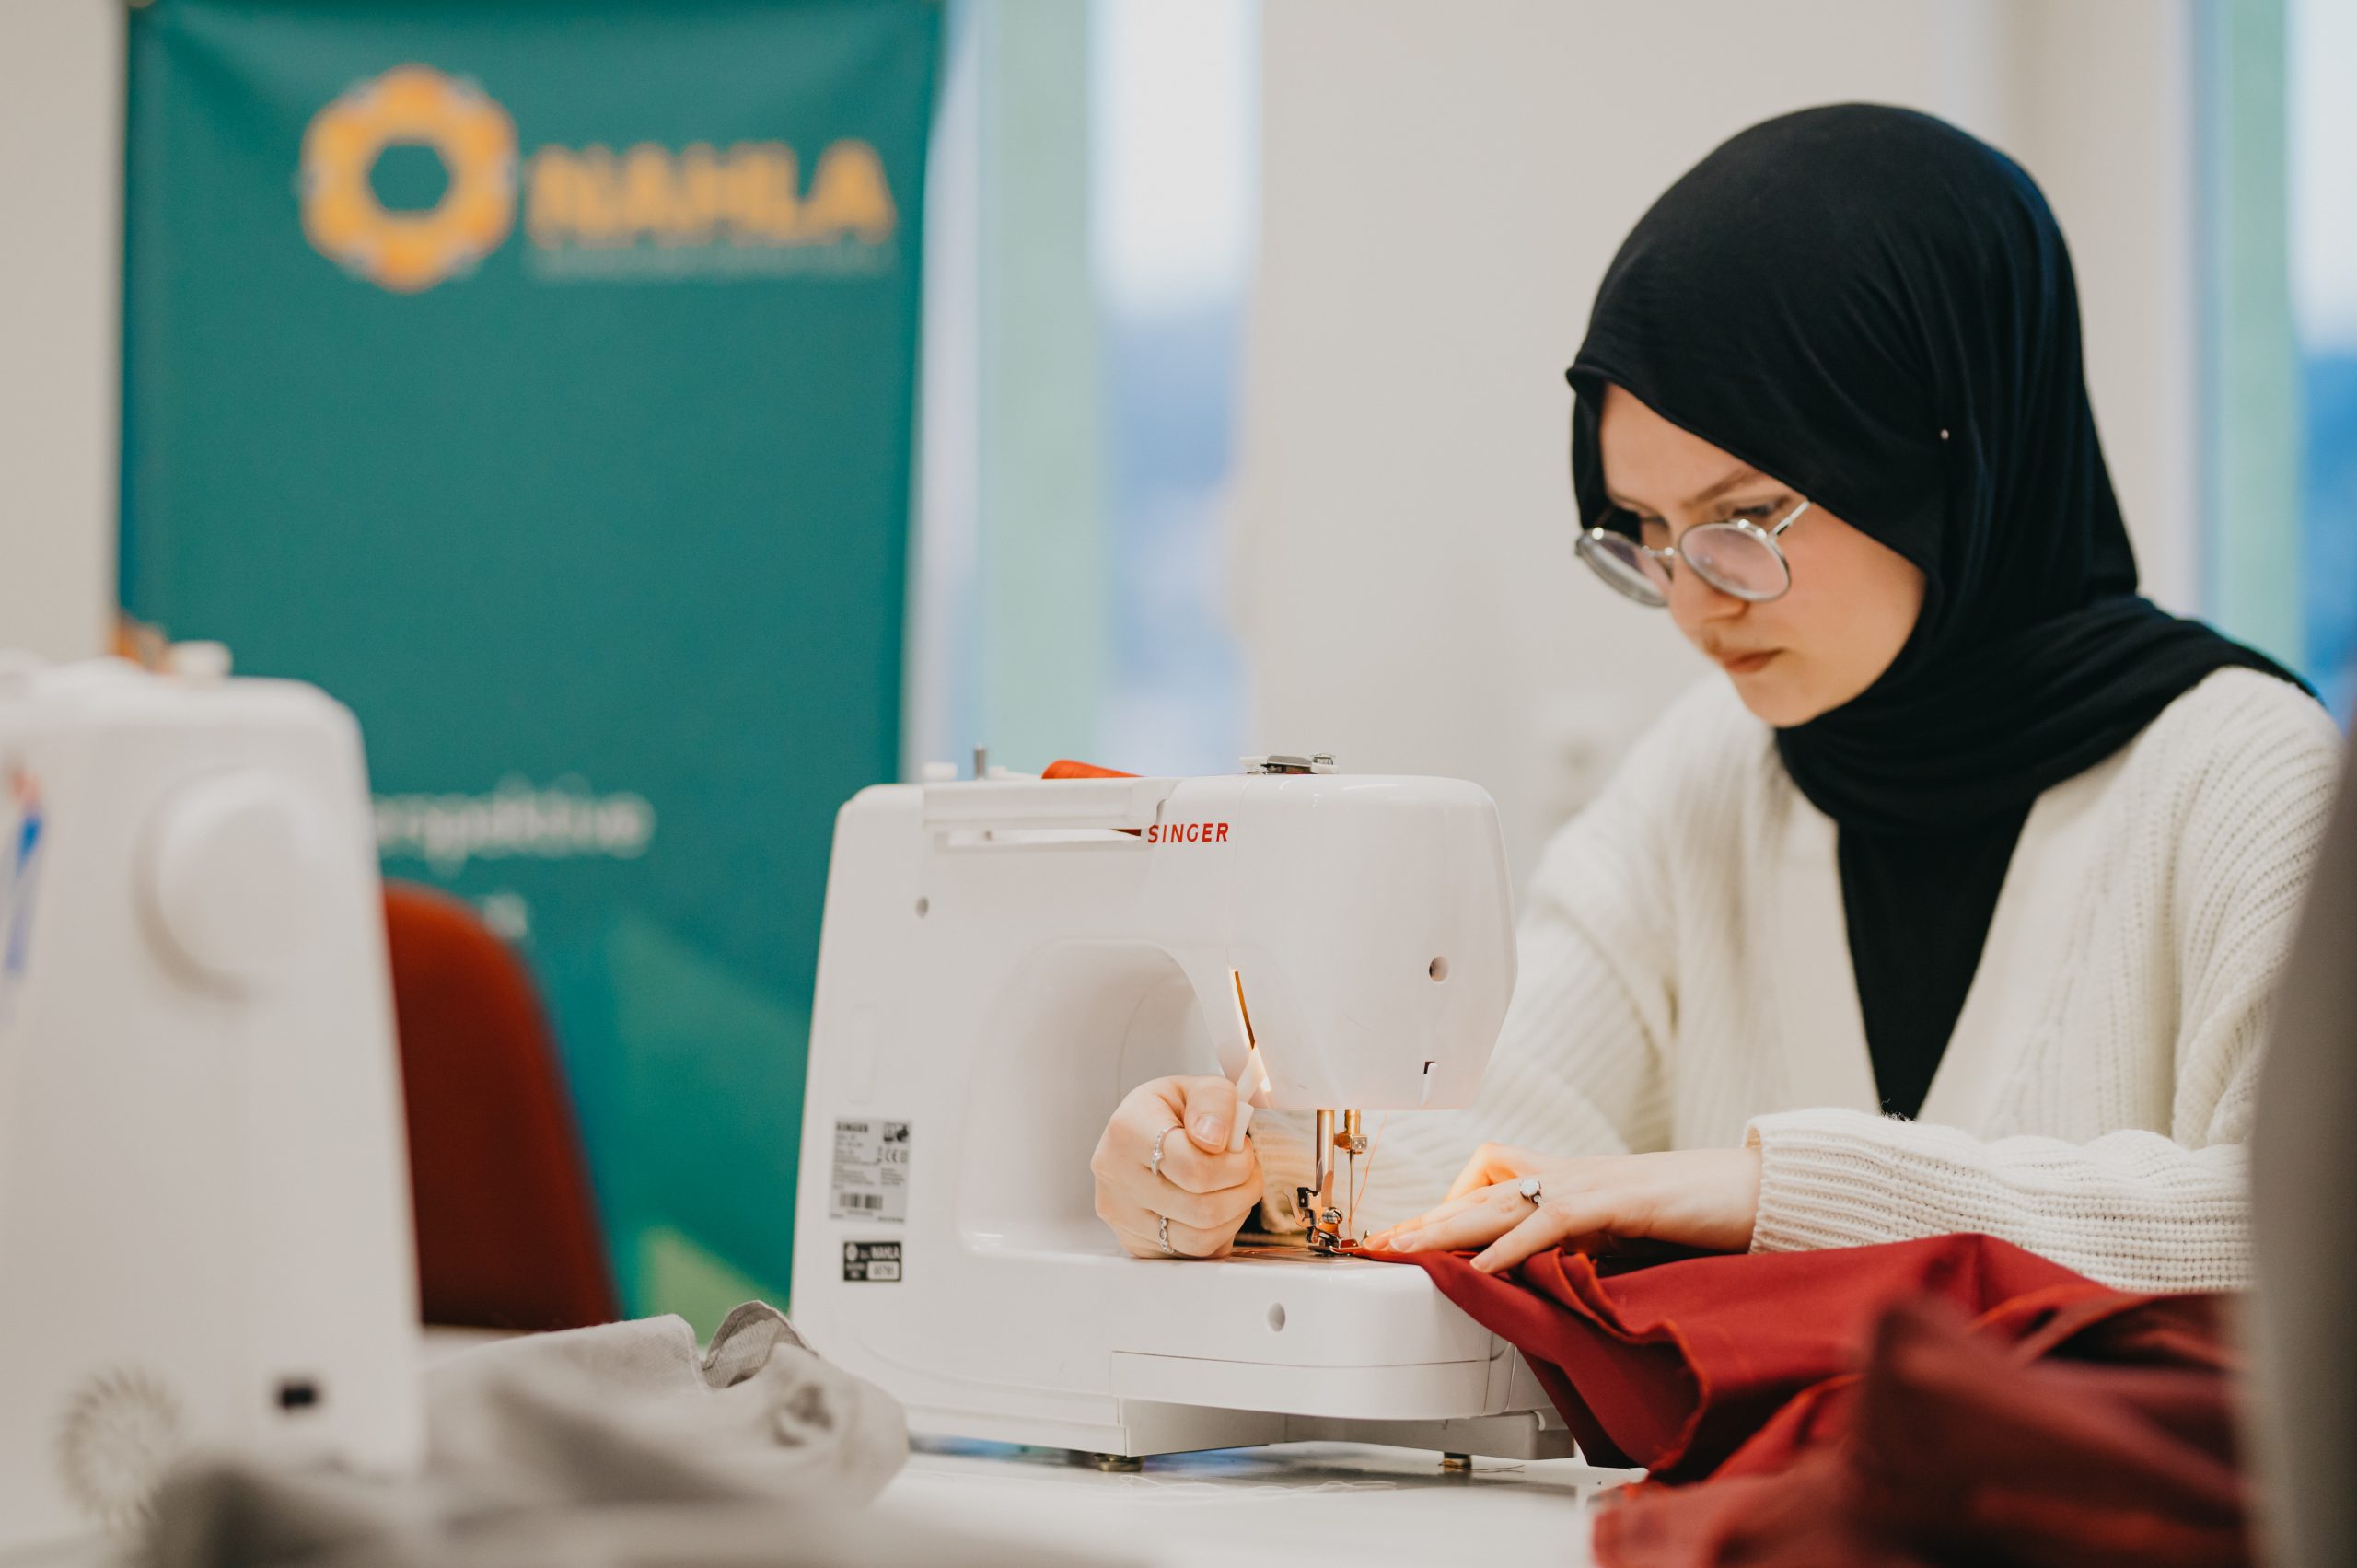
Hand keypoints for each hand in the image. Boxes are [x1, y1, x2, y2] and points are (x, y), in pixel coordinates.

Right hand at [1090, 1075, 1262, 1258]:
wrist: (1147, 1132)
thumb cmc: (1173, 1111)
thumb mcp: (1199, 1086)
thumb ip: (1214, 1100)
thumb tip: (1214, 1139)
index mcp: (1127, 1130)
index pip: (1195, 1168)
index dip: (1236, 1165)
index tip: (1242, 1151)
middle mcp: (1113, 1175)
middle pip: (1201, 1209)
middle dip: (1242, 1191)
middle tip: (1247, 1172)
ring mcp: (1119, 1213)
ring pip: (1198, 1240)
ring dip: (1232, 1217)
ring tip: (1232, 1190)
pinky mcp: (1131, 1241)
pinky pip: (1188, 1255)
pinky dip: (1213, 1236)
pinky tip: (1212, 1208)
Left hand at [1363, 1142, 1761, 1274]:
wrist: (1753, 1192)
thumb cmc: (1696, 1216)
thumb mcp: (1623, 1241)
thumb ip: (1579, 1253)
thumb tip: (1540, 1282)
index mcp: (1569, 1183)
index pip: (1490, 1190)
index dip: (1442, 1212)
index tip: (1399, 1238)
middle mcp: (1568, 1175)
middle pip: (1477, 1195)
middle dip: (1423, 1221)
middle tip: (1374, 1245)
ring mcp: (1588, 1183)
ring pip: (1497, 1203)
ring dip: (1443, 1229)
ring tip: (1400, 1252)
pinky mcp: (1613, 1199)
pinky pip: (1548, 1222)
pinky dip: (1509, 1245)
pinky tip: (1480, 1265)